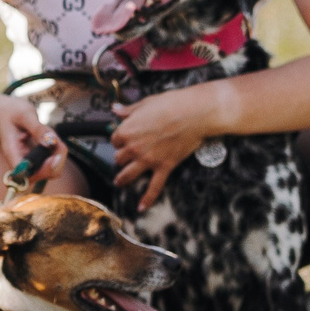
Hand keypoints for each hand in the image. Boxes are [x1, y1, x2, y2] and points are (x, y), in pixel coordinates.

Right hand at [0, 95, 63, 186]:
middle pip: (41, 176)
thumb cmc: (10, 112)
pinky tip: (50, 137)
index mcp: (12, 152)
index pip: (26, 173)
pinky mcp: (35, 159)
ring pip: (50, 170)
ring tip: (51, 134)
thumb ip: (38, 129)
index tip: (52, 157)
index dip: (41, 171)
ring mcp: (28, 162)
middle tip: (59, 143)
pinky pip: (51, 161)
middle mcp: (20, 161)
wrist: (1, 112)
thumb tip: (50, 143)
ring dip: (58, 154)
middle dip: (56, 162)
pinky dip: (56, 151)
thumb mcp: (24, 115)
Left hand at [109, 85, 217, 206]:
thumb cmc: (171, 104)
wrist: (195, 113)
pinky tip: (141, 207)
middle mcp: (134, 148)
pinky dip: (147, 199)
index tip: (124, 138)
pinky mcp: (164, 167)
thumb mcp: (146, 103)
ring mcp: (149, 160)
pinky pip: (154, 187)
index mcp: (127, 131)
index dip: (119, 139)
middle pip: (119, 158)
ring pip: (128, 174)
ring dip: (122, 179)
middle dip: (122, 156)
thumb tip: (116, 108)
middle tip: (126, 155)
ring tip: (119, 182)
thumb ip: (129, 110)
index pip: (115, 140)